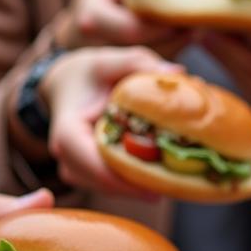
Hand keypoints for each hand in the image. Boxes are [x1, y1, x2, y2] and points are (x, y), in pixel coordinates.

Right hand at [41, 46, 176, 196]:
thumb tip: (178, 72)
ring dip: (145, 186)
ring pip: (113, 189)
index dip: (125, 179)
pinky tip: (168, 176)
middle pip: (107, 183)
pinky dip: (140, 182)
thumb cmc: (91, 73)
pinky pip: (116, 186)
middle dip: (143, 185)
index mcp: (68, 131)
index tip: (159, 186)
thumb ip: (140, 63)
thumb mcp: (112, 61)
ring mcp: (76, 170)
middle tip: (183, 184)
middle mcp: (67, 157)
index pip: (93, 164)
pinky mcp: (90, 176)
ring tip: (181, 181)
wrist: (68, 85)